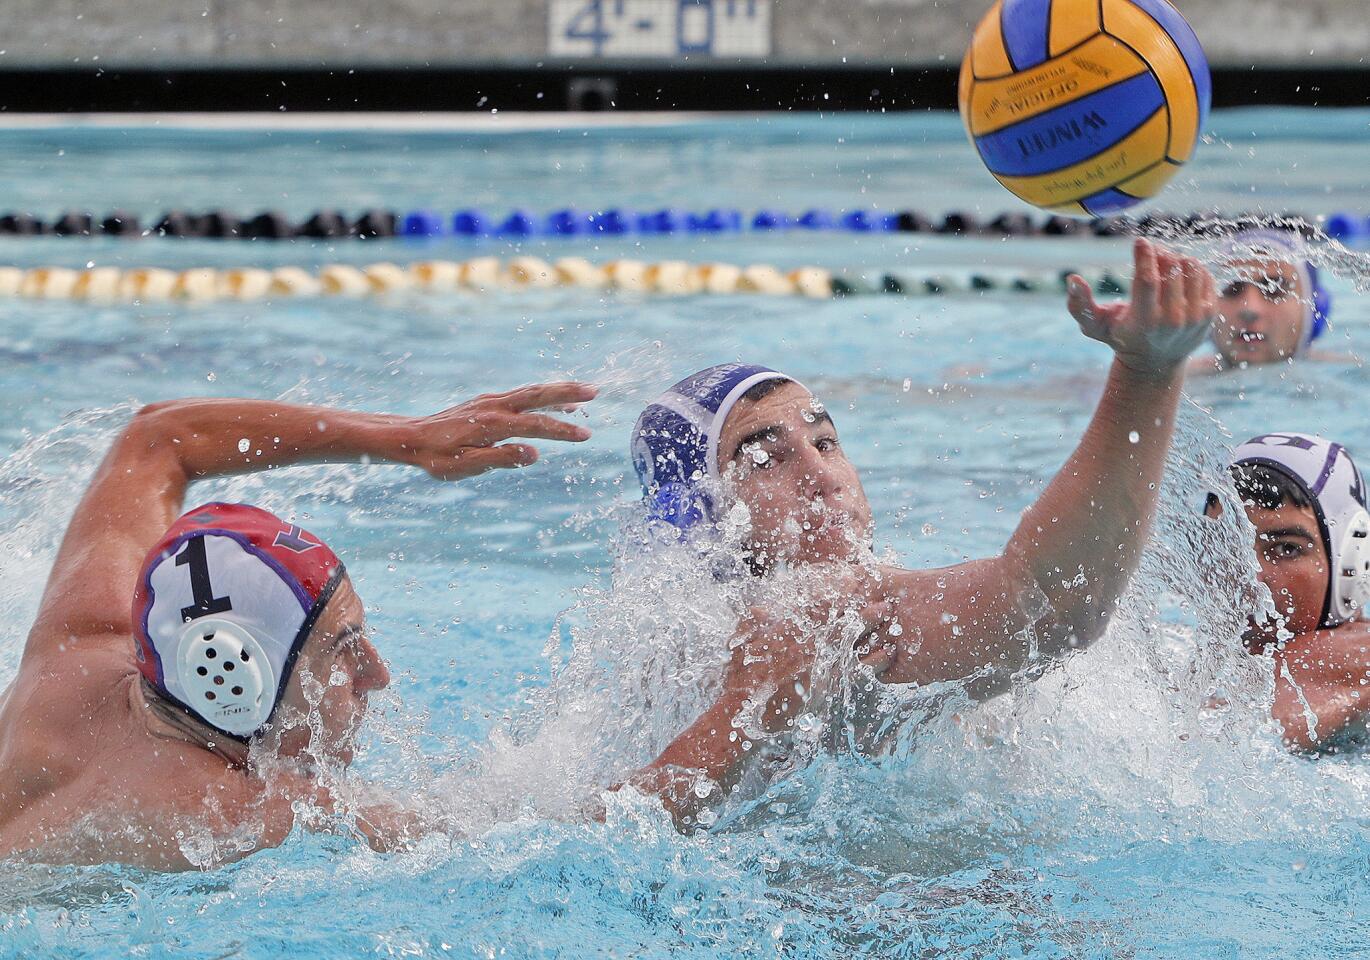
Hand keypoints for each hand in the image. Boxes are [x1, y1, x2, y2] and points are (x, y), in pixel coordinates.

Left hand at [402, 381, 595, 479]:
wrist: (411, 437)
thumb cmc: (437, 458)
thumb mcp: (465, 467)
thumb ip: (500, 459)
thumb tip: (534, 454)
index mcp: (490, 425)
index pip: (534, 426)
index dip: (562, 431)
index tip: (586, 435)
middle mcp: (493, 407)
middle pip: (537, 395)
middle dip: (567, 391)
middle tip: (596, 390)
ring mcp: (491, 401)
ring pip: (531, 391)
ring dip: (559, 389)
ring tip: (587, 392)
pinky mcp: (488, 402)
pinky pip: (522, 395)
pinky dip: (543, 395)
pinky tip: (557, 401)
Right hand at [725, 571, 892, 733]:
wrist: (744, 711)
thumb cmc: (740, 678)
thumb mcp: (739, 642)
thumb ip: (751, 621)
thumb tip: (761, 608)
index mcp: (787, 628)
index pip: (819, 604)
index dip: (839, 591)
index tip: (855, 581)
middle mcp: (806, 642)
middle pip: (841, 618)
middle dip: (863, 608)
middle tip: (883, 601)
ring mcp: (817, 662)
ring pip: (853, 639)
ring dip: (872, 628)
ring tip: (890, 620)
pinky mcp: (825, 684)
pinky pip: (857, 667)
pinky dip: (875, 659)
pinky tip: (889, 653)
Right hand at [1067, 238, 1215, 378]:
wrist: (1155, 362)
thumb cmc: (1120, 337)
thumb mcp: (1094, 325)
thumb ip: (1079, 304)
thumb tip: (1072, 278)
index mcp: (1145, 322)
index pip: (1148, 280)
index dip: (1144, 256)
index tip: (1140, 241)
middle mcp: (1173, 321)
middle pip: (1171, 269)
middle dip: (1159, 254)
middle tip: (1151, 253)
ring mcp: (1195, 317)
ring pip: (1191, 268)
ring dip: (1175, 259)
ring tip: (1163, 265)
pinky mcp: (1210, 313)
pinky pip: (1204, 275)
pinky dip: (1190, 268)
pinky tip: (1178, 275)